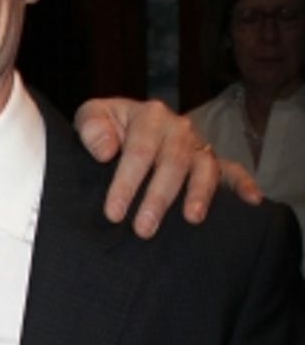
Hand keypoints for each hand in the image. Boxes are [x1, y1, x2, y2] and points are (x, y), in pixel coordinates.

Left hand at [74, 97, 259, 235]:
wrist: (126, 125)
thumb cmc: (107, 127)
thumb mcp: (92, 117)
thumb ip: (92, 127)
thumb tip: (105, 150)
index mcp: (149, 116)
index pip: (139, 151)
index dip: (126, 182)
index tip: (113, 212)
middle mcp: (178, 128)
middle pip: (173, 163)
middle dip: (158, 198)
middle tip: (144, 229)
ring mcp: (197, 145)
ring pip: (203, 168)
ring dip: (199, 194)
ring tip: (192, 219)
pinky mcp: (210, 160)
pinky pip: (232, 170)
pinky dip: (243, 184)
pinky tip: (252, 200)